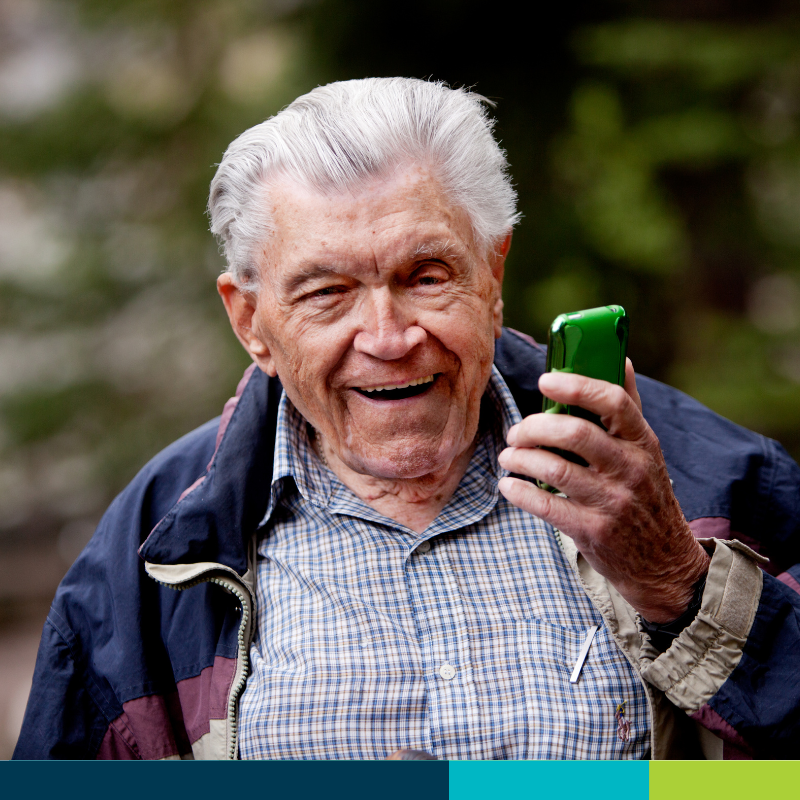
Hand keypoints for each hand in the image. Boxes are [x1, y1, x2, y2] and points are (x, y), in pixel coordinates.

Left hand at [497, 359, 709, 622]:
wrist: (663, 563)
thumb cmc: (644, 494)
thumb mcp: (645, 450)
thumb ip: (628, 407)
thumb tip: (621, 357)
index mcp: (643, 442)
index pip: (613, 402)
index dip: (575, 386)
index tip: (544, 381)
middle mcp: (631, 469)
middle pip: (575, 433)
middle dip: (534, 427)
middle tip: (516, 432)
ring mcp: (613, 502)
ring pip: (554, 469)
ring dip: (520, 458)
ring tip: (508, 456)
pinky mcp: (593, 532)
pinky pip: (545, 505)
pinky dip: (518, 491)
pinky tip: (508, 485)